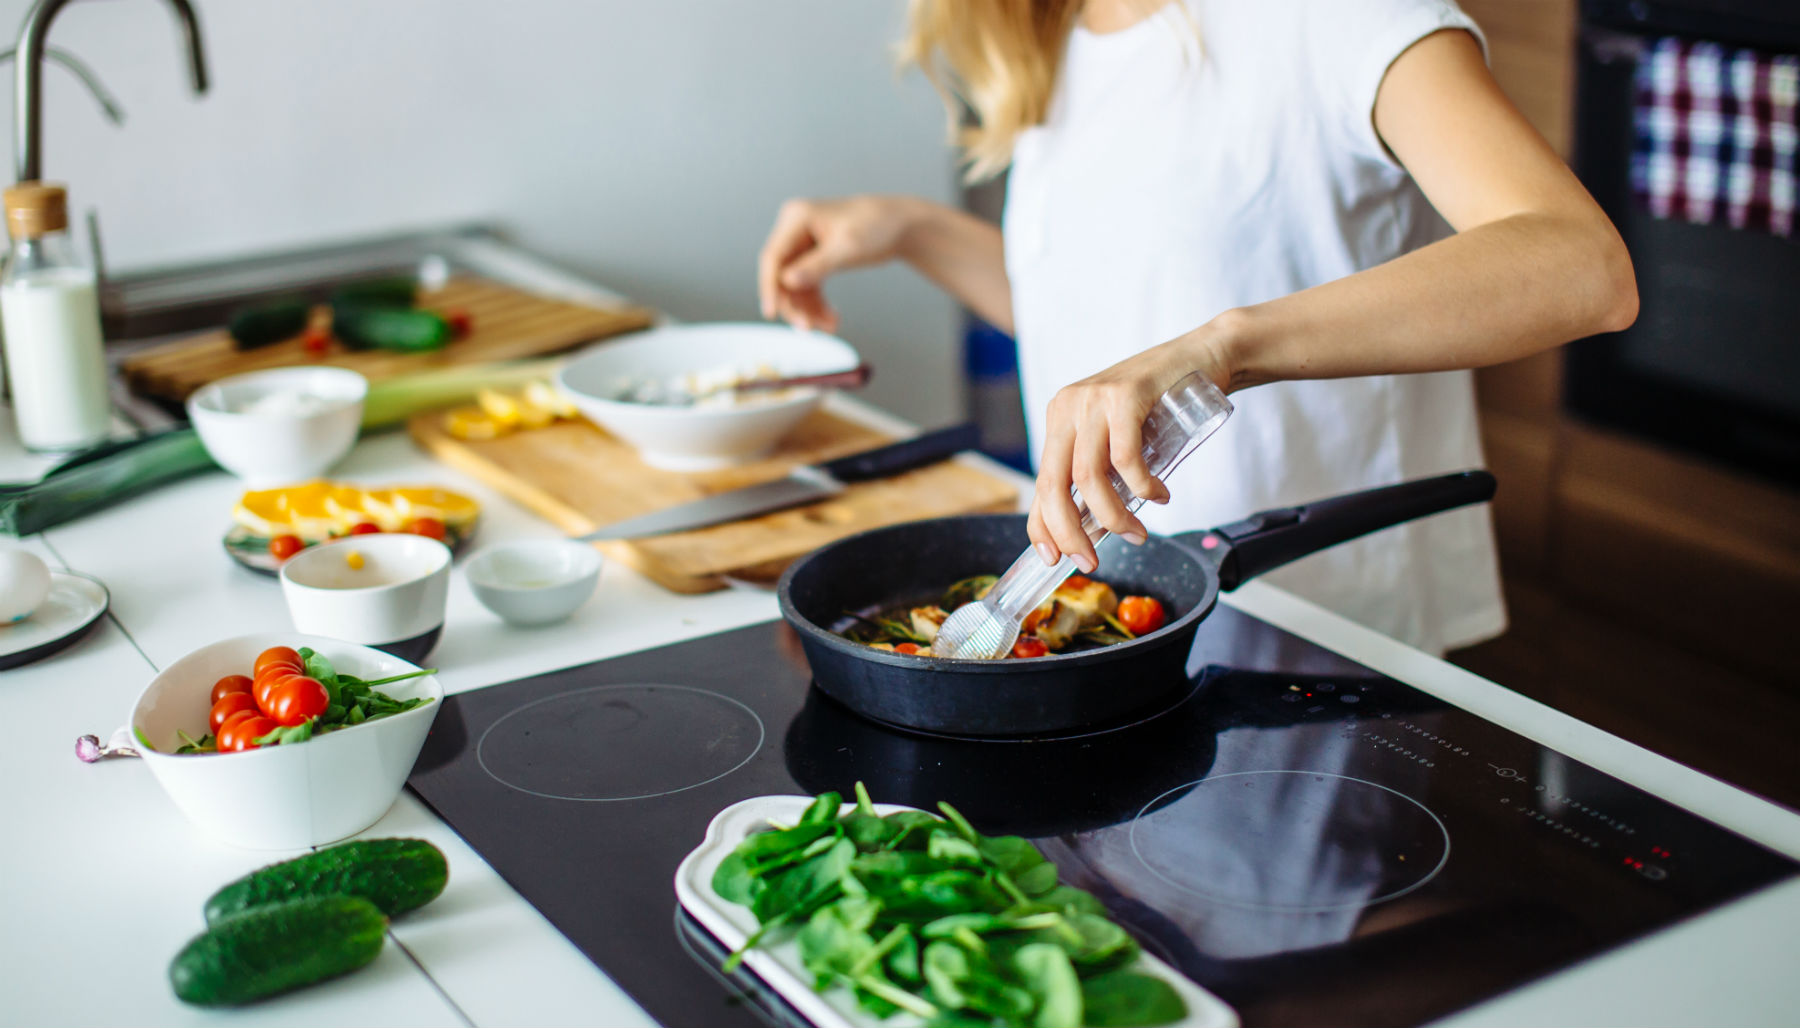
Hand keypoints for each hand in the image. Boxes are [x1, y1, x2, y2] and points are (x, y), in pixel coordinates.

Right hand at [757, 195, 921, 331]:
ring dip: (808, 309)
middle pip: (781, 274)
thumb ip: (817, 266)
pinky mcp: (814, 258)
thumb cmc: (877, 226)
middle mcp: (795, 229)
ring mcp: (804, 244)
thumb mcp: (848, 247)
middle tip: (807, 328)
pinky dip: (818, 305)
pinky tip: (831, 319)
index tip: (771, 313)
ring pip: (794, 286)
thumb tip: (787, 281)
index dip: (770, 287)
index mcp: (797, 217)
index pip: (773, 256)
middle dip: (794, 303)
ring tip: (829, 326)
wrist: (900, 225)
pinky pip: (808, 287)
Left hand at [1026, 325, 1235, 572]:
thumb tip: (1090, 527)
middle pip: (1053, 484)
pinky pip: (1124, 458)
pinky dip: (1141, 487)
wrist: (1202, 355)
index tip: (1053, 559)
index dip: (1041, 527)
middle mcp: (1068, 407)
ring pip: (1088, 477)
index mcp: (1059, 418)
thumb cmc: (1163, 403)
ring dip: (1113, 517)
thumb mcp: (1119, 437)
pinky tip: (1158, 495)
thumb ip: (1102, 471)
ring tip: (1137, 533)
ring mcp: (1093, 399)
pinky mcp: (1124, 395)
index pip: (1040, 482)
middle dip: (1070, 533)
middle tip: (1090, 561)